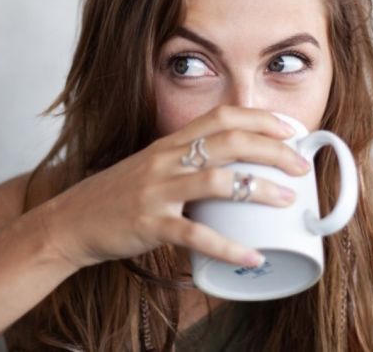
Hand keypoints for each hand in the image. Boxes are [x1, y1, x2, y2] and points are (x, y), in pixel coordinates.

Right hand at [40, 106, 310, 270]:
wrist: (71, 221)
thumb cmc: (117, 197)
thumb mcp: (151, 168)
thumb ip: (186, 164)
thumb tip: (233, 172)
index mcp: (169, 144)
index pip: (220, 116)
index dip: (260, 118)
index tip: (290, 127)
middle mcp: (166, 160)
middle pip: (228, 142)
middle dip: (272, 150)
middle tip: (302, 166)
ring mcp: (157, 191)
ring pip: (218, 181)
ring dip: (259, 189)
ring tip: (287, 200)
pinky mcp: (149, 225)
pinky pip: (195, 236)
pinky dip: (228, 247)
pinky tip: (252, 256)